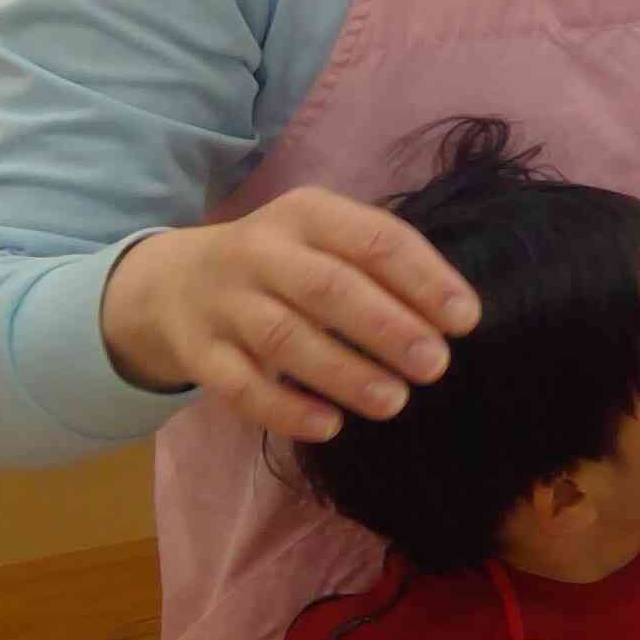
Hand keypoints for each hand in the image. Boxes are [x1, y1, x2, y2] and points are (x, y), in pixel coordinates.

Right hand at [100, 186, 477, 442]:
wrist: (175, 283)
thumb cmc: (285, 264)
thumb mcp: (328, 241)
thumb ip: (382, 268)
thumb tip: (454, 318)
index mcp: (307, 213)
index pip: (374, 239)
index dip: (424, 279)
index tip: (465, 320)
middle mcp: (260, 250)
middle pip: (328, 288)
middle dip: (388, 328)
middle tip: (435, 365)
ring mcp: (223, 301)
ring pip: (283, 338)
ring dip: (344, 372)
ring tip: (394, 401)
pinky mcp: (198, 351)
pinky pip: (239, 385)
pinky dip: (285, 409)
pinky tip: (329, 426)